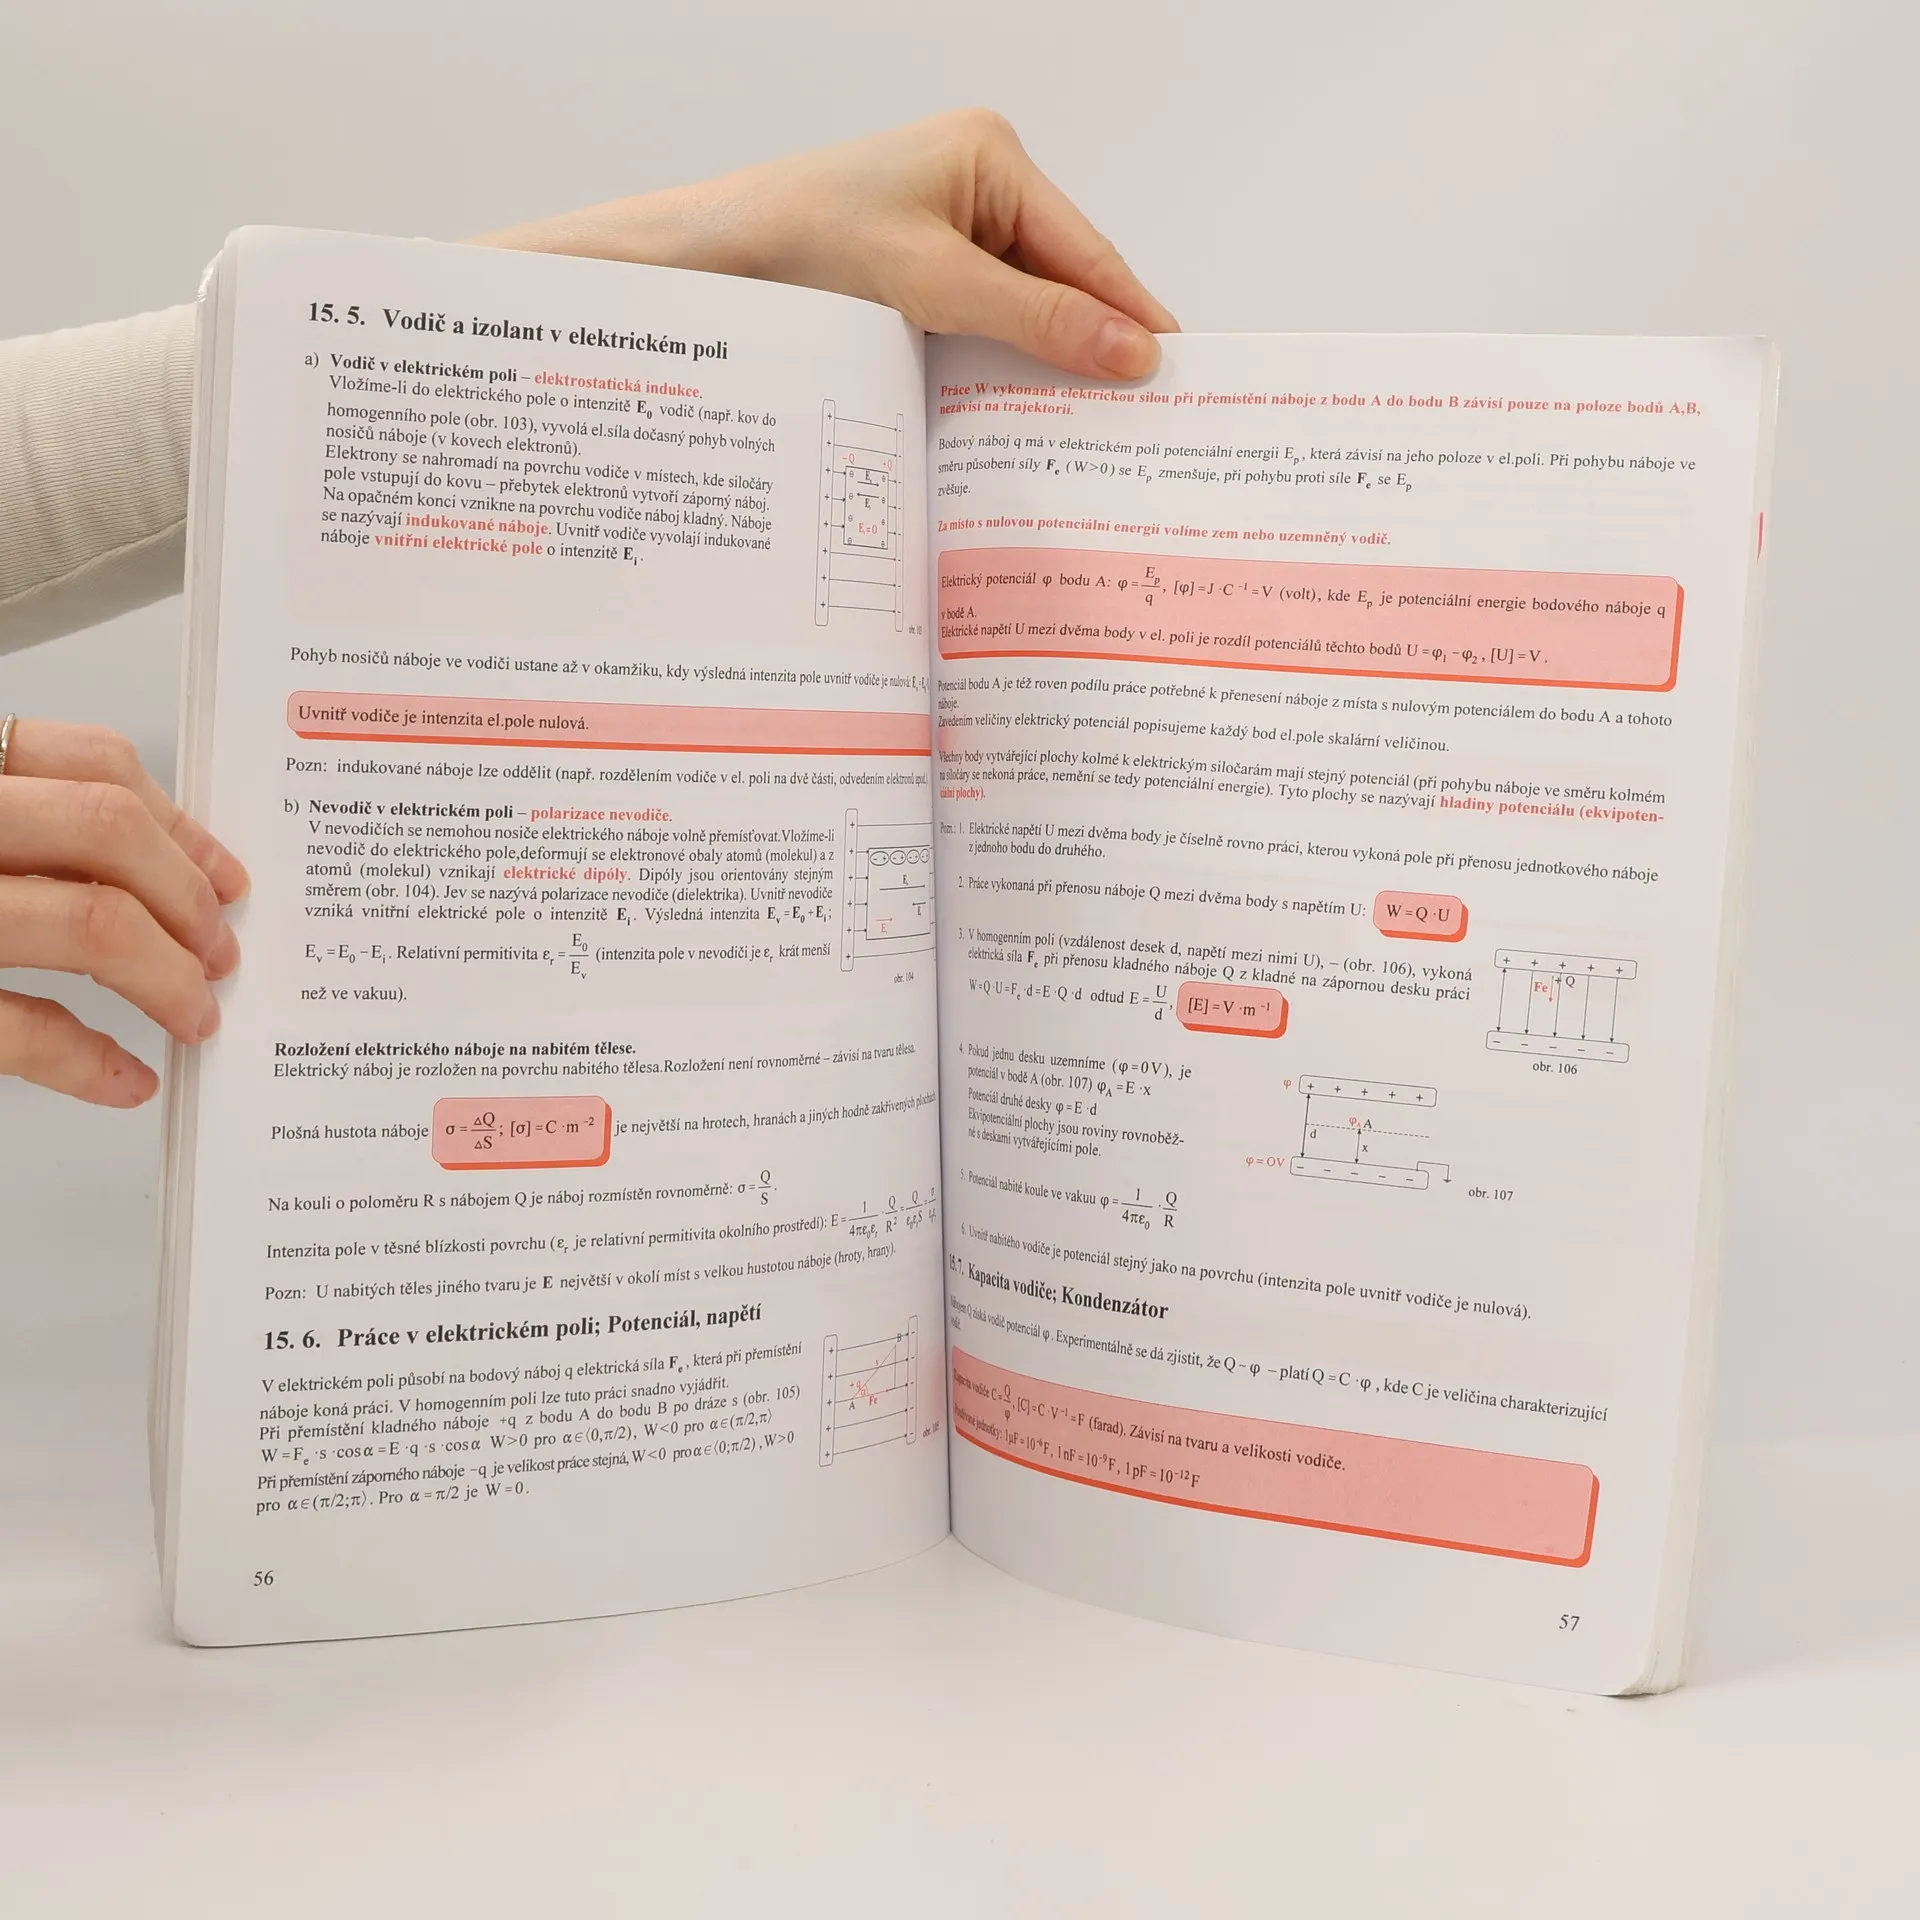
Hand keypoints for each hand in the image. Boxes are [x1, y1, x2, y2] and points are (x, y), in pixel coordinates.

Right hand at [0, 720, 247, 1106]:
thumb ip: (38, 829)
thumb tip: (168, 873)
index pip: (91, 764)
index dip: (178, 826)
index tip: (228, 880)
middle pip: (108, 831)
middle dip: (188, 899)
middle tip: (223, 956)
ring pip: (90, 922)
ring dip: (167, 978)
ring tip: (194, 1014)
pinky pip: (22, 1030)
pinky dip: (88, 1061)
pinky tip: (125, 1078)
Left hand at [479, 110, 1177, 380]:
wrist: (699, 266)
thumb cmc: (797, 245)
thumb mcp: (930, 283)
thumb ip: (1035, 320)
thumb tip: (1132, 351)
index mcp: (990, 158)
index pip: (1088, 252)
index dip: (1135, 317)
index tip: (1181, 376)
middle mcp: (975, 188)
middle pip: (1062, 284)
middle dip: (1094, 349)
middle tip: (1144, 423)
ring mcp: (944, 234)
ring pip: (1022, 314)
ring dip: (1045, 370)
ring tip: (1091, 433)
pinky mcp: (915, 279)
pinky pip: (981, 329)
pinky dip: (999, 372)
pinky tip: (1017, 418)